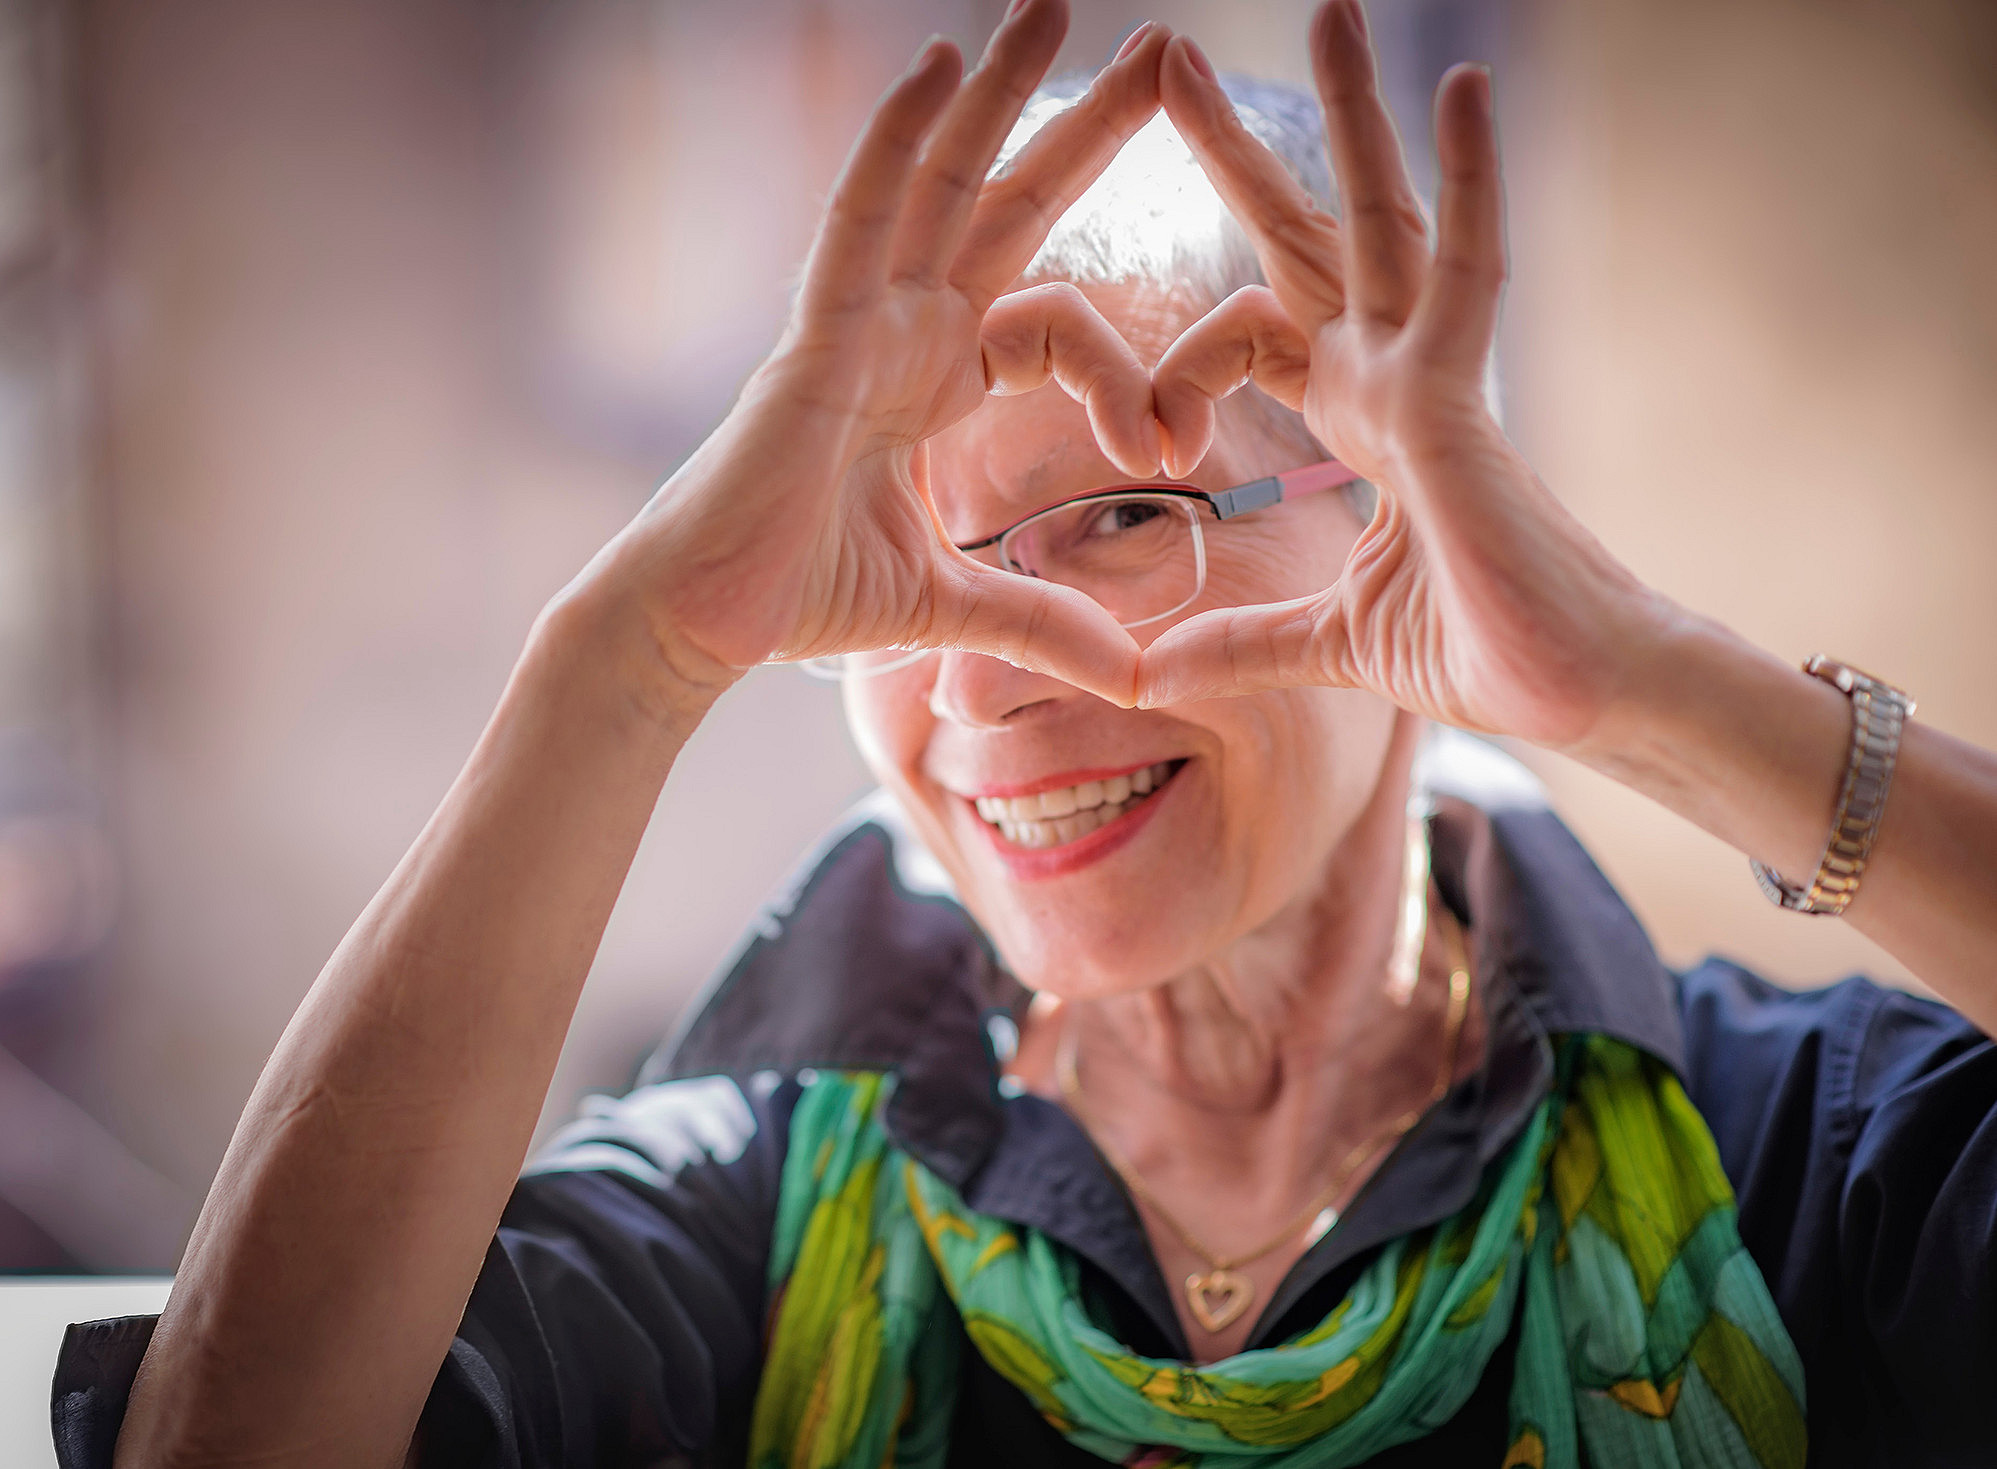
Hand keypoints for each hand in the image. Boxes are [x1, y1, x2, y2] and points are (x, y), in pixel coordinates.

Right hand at [594, 2, 1171, 710]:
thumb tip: (1134, 672)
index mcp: (938, 380)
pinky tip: (936, 65)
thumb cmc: (801, 596)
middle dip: (1083, 128)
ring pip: (937, 182)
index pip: (1056, 321)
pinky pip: (858, 218)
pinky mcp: (813, 336)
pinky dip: (896, 141)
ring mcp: (856, 321)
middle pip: (1008, 203)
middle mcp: (903, 330)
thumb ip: (1044, 621)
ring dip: (995, 92)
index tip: (1176, 442)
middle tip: (1162, 49)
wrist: (705, 626)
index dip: (1127, 369)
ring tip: (1053, 4)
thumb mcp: (955, 604)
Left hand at [1136, 0, 1657, 749]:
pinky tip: (1457, 84)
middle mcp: (1393, 381)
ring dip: (1351, 117)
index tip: (1142, 443)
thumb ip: (1237, 642)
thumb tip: (1142, 674)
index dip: (1180, 368)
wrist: (1581, 699)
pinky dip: (1467, 180)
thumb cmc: (1484, 654)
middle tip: (1178, 61)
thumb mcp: (1323, 642)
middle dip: (1241, 155)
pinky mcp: (1466, 404)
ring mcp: (1431, 381)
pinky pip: (1466, 270)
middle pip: (1306, 240)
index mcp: (1361, 423)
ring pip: (1383, 222)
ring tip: (1331, 9)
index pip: (1253, 337)